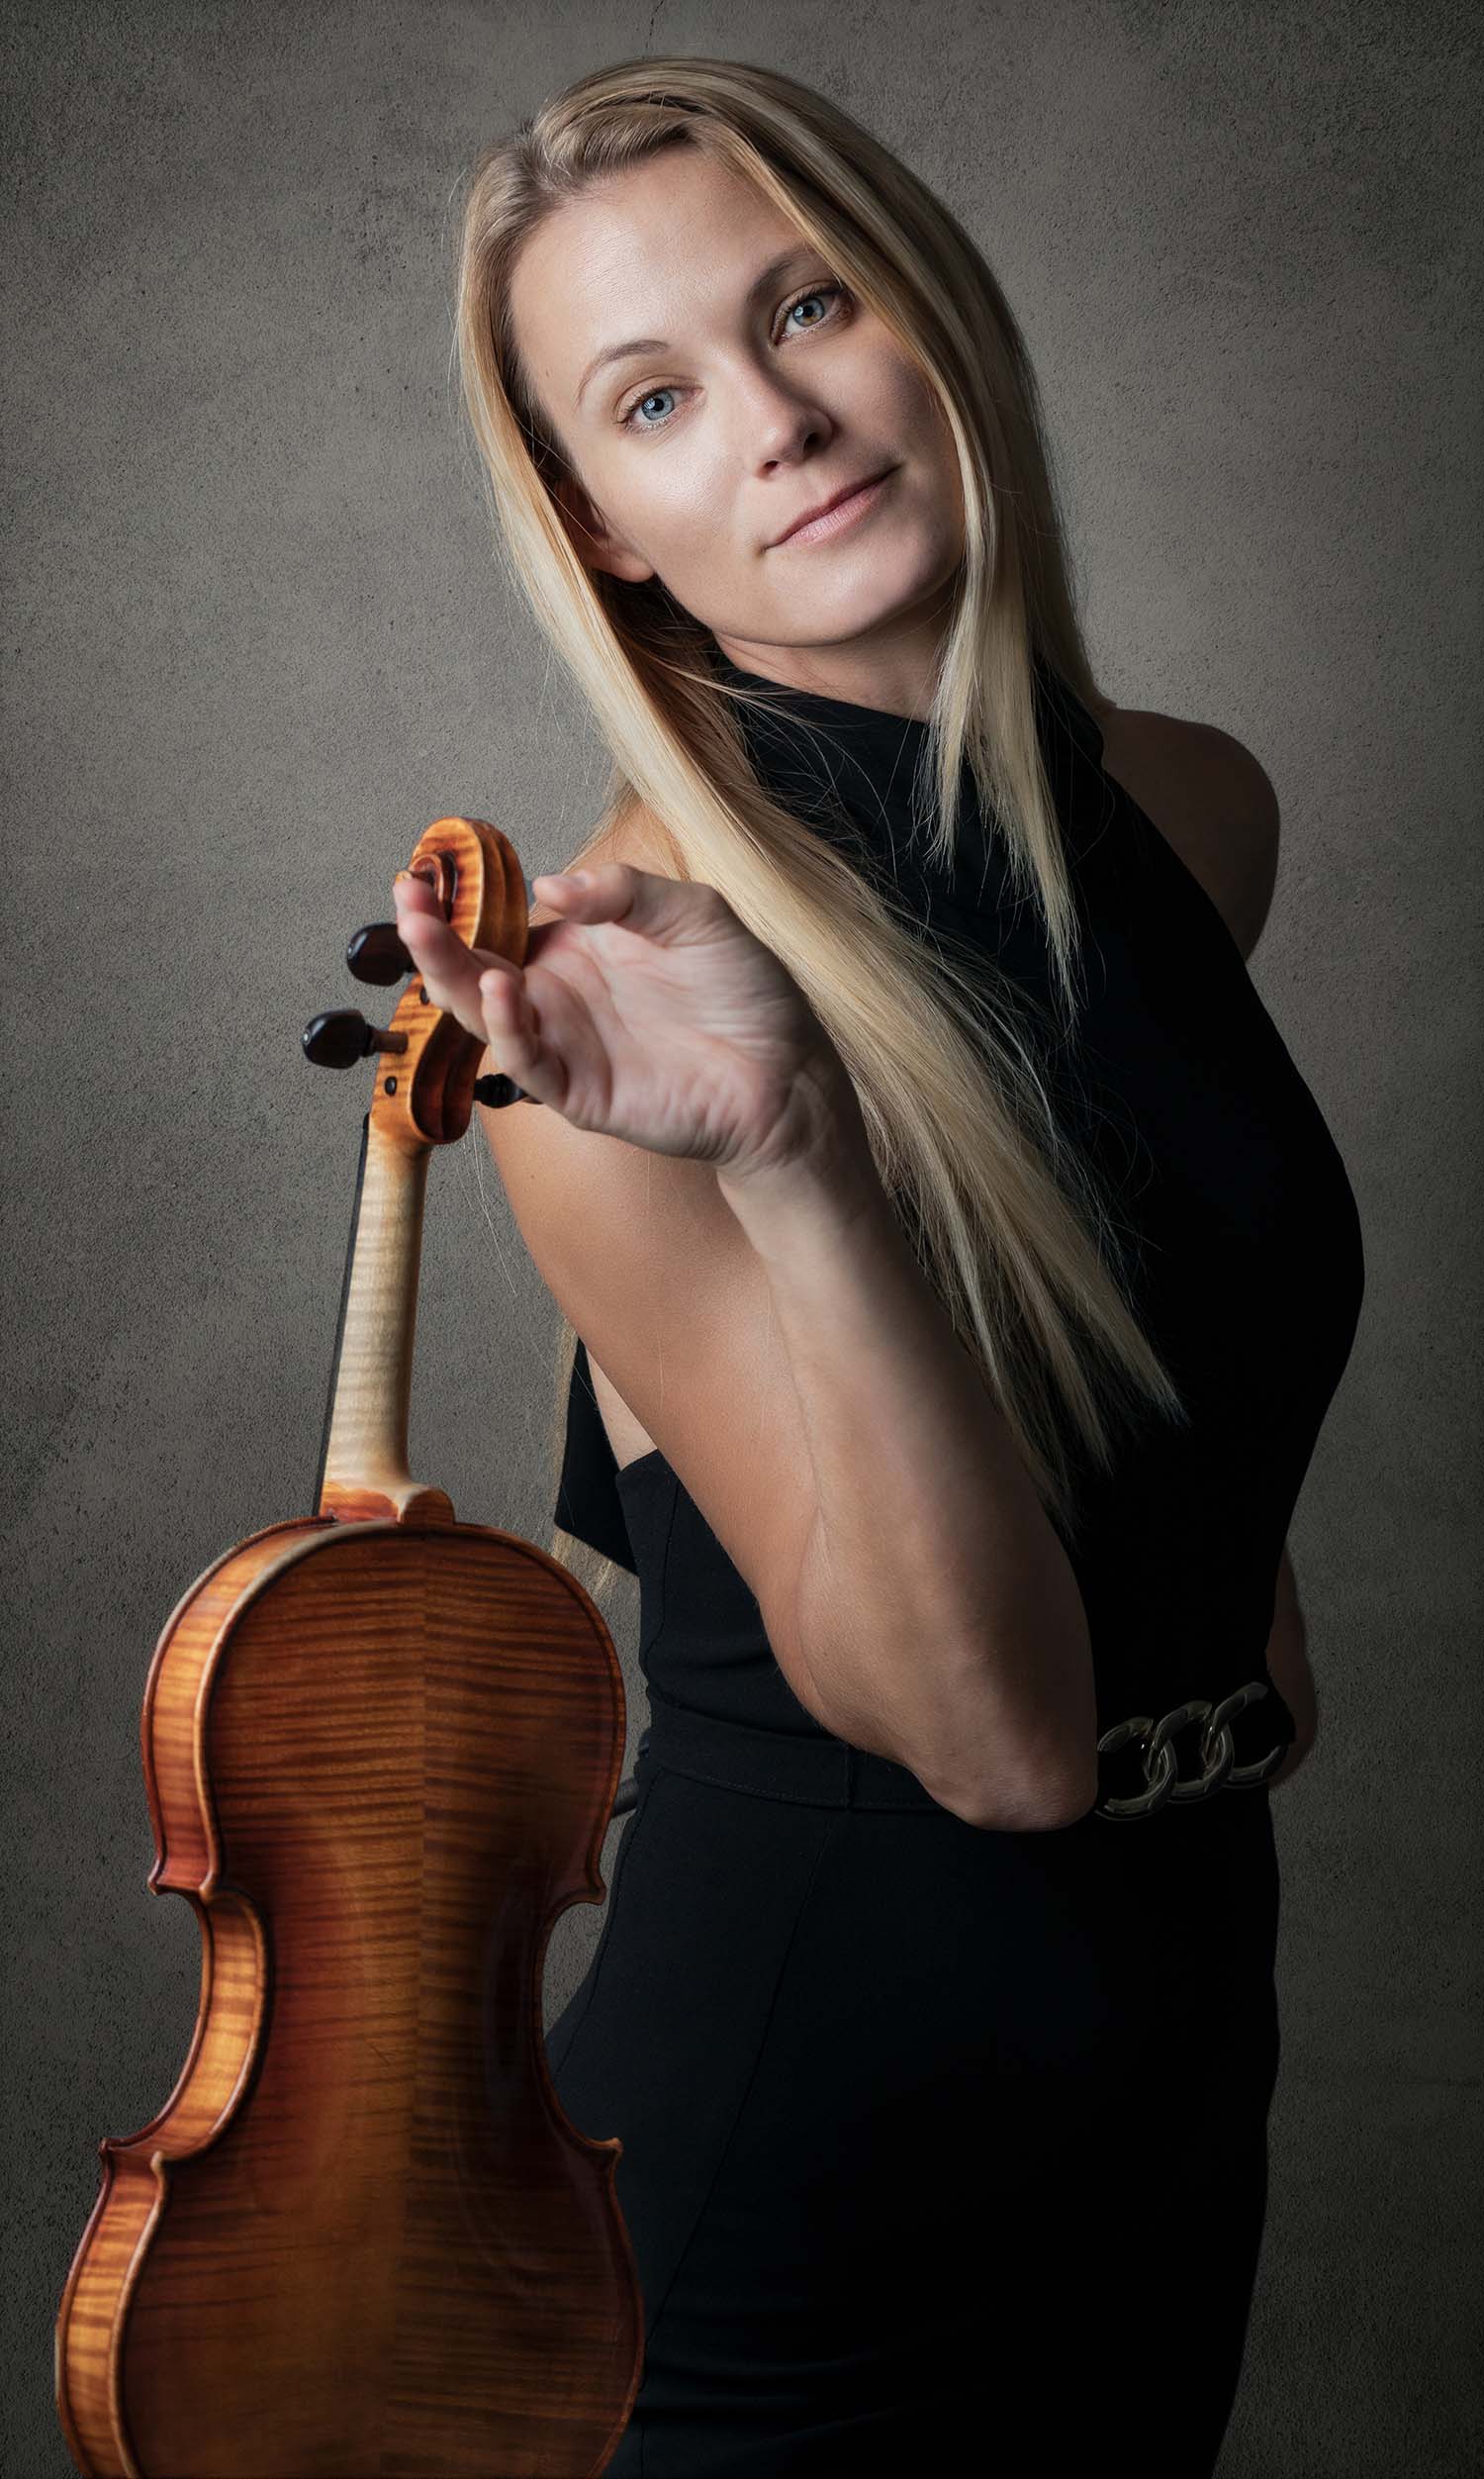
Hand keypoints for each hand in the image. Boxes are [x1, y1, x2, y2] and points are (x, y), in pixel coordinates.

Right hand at [391, 859, 855, 1180]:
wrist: (787, 1072)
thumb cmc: (744, 993)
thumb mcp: (694, 913)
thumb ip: (625, 892)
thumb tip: (549, 887)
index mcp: (576, 950)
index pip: (500, 923)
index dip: (460, 901)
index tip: (425, 870)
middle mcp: (558, 998)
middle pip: (473, 968)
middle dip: (431, 935)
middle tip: (406, 897)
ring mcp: (565, 1045)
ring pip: (483, 1015)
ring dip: (449, 976)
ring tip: (427, 934)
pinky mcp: (579, 1093)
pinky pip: (527, 1063)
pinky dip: (507, 1030)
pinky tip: (505, 990)